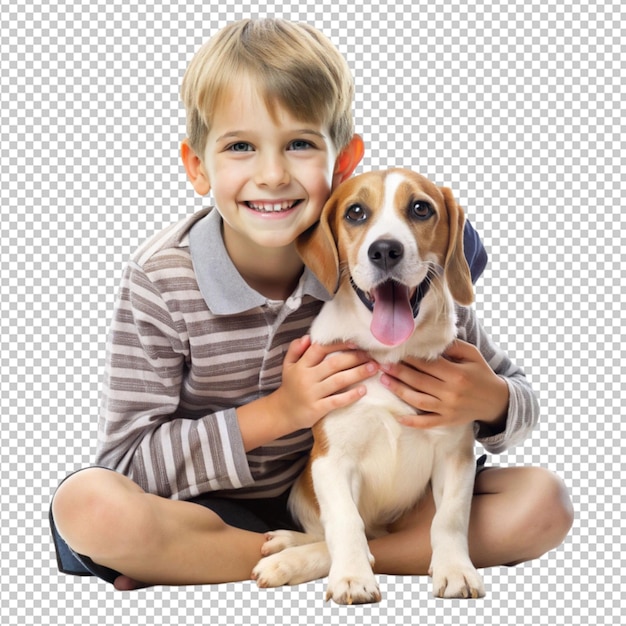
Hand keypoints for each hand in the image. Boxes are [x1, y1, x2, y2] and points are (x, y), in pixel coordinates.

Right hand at [272, 335, 378, 431]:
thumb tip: (308, 337)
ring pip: (338, 381)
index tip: (355, 343)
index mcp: (301, 365)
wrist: (282, 413)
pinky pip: (336, 401)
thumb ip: (295, 349)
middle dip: (354, 358)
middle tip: (370, 356)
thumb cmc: (290, 386)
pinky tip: (363, 390)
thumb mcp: (288, 365)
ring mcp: (312, 394)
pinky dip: (350, 395)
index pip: (320, 349)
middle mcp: (307, 378)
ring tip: (373, 368)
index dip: (338, 345)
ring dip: (357, 373)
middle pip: (333, 364)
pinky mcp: (317, 409)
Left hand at [379, 340, 508, 429]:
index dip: (410, 357)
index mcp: (458, 374)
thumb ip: (453, 346)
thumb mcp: (473, 355)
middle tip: (381, 364)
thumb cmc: (481, 374)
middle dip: (398, 371)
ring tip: (384, 380)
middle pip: (419, 381)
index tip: (394, 351)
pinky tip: (398, 417)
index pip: (428, 364)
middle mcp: (451, 392)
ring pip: (418, 400)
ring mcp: (448, 409)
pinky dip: (413, 422)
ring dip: (399, 391)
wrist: (497, 401)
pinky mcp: (448, 421)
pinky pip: (427, 423)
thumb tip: (432, 340)